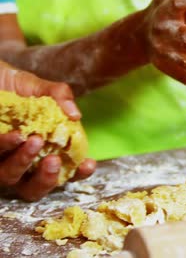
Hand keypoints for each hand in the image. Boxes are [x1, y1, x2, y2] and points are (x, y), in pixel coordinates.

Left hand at [0, 62, 94, 200]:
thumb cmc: (12, 85)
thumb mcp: (38, 87)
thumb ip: (59, 96)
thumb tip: (75, 114)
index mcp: (42, 152)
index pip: (63, 172)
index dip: (78, 173)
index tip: (88, 164)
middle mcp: (20, 163)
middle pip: (33, 189)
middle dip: (47, 180)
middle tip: (54, 160)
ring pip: (10, 178)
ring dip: (24, 163)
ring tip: (35, 141)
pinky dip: (7, 147)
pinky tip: (15, 136)